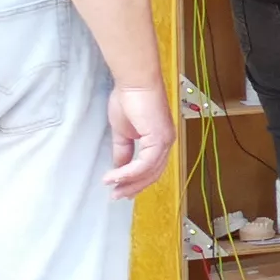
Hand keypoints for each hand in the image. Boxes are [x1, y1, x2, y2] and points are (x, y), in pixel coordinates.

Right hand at [106, 83, 172, 197]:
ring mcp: (165, 141)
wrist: (134, 82)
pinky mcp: (159, 139)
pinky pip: (144, 164)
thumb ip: (123, 151)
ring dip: (129, 182)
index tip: (120, 190)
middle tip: (116, 196)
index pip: (152, 168)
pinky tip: (115, 177)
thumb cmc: (129, 100)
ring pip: (150, 172)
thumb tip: (119, 168)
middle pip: (153, 174)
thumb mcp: (123, 132)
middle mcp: (167, 143)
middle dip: (134, 187)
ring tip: (112, 188)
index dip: (137, 181)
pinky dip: (128, 173)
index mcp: (160, 141)